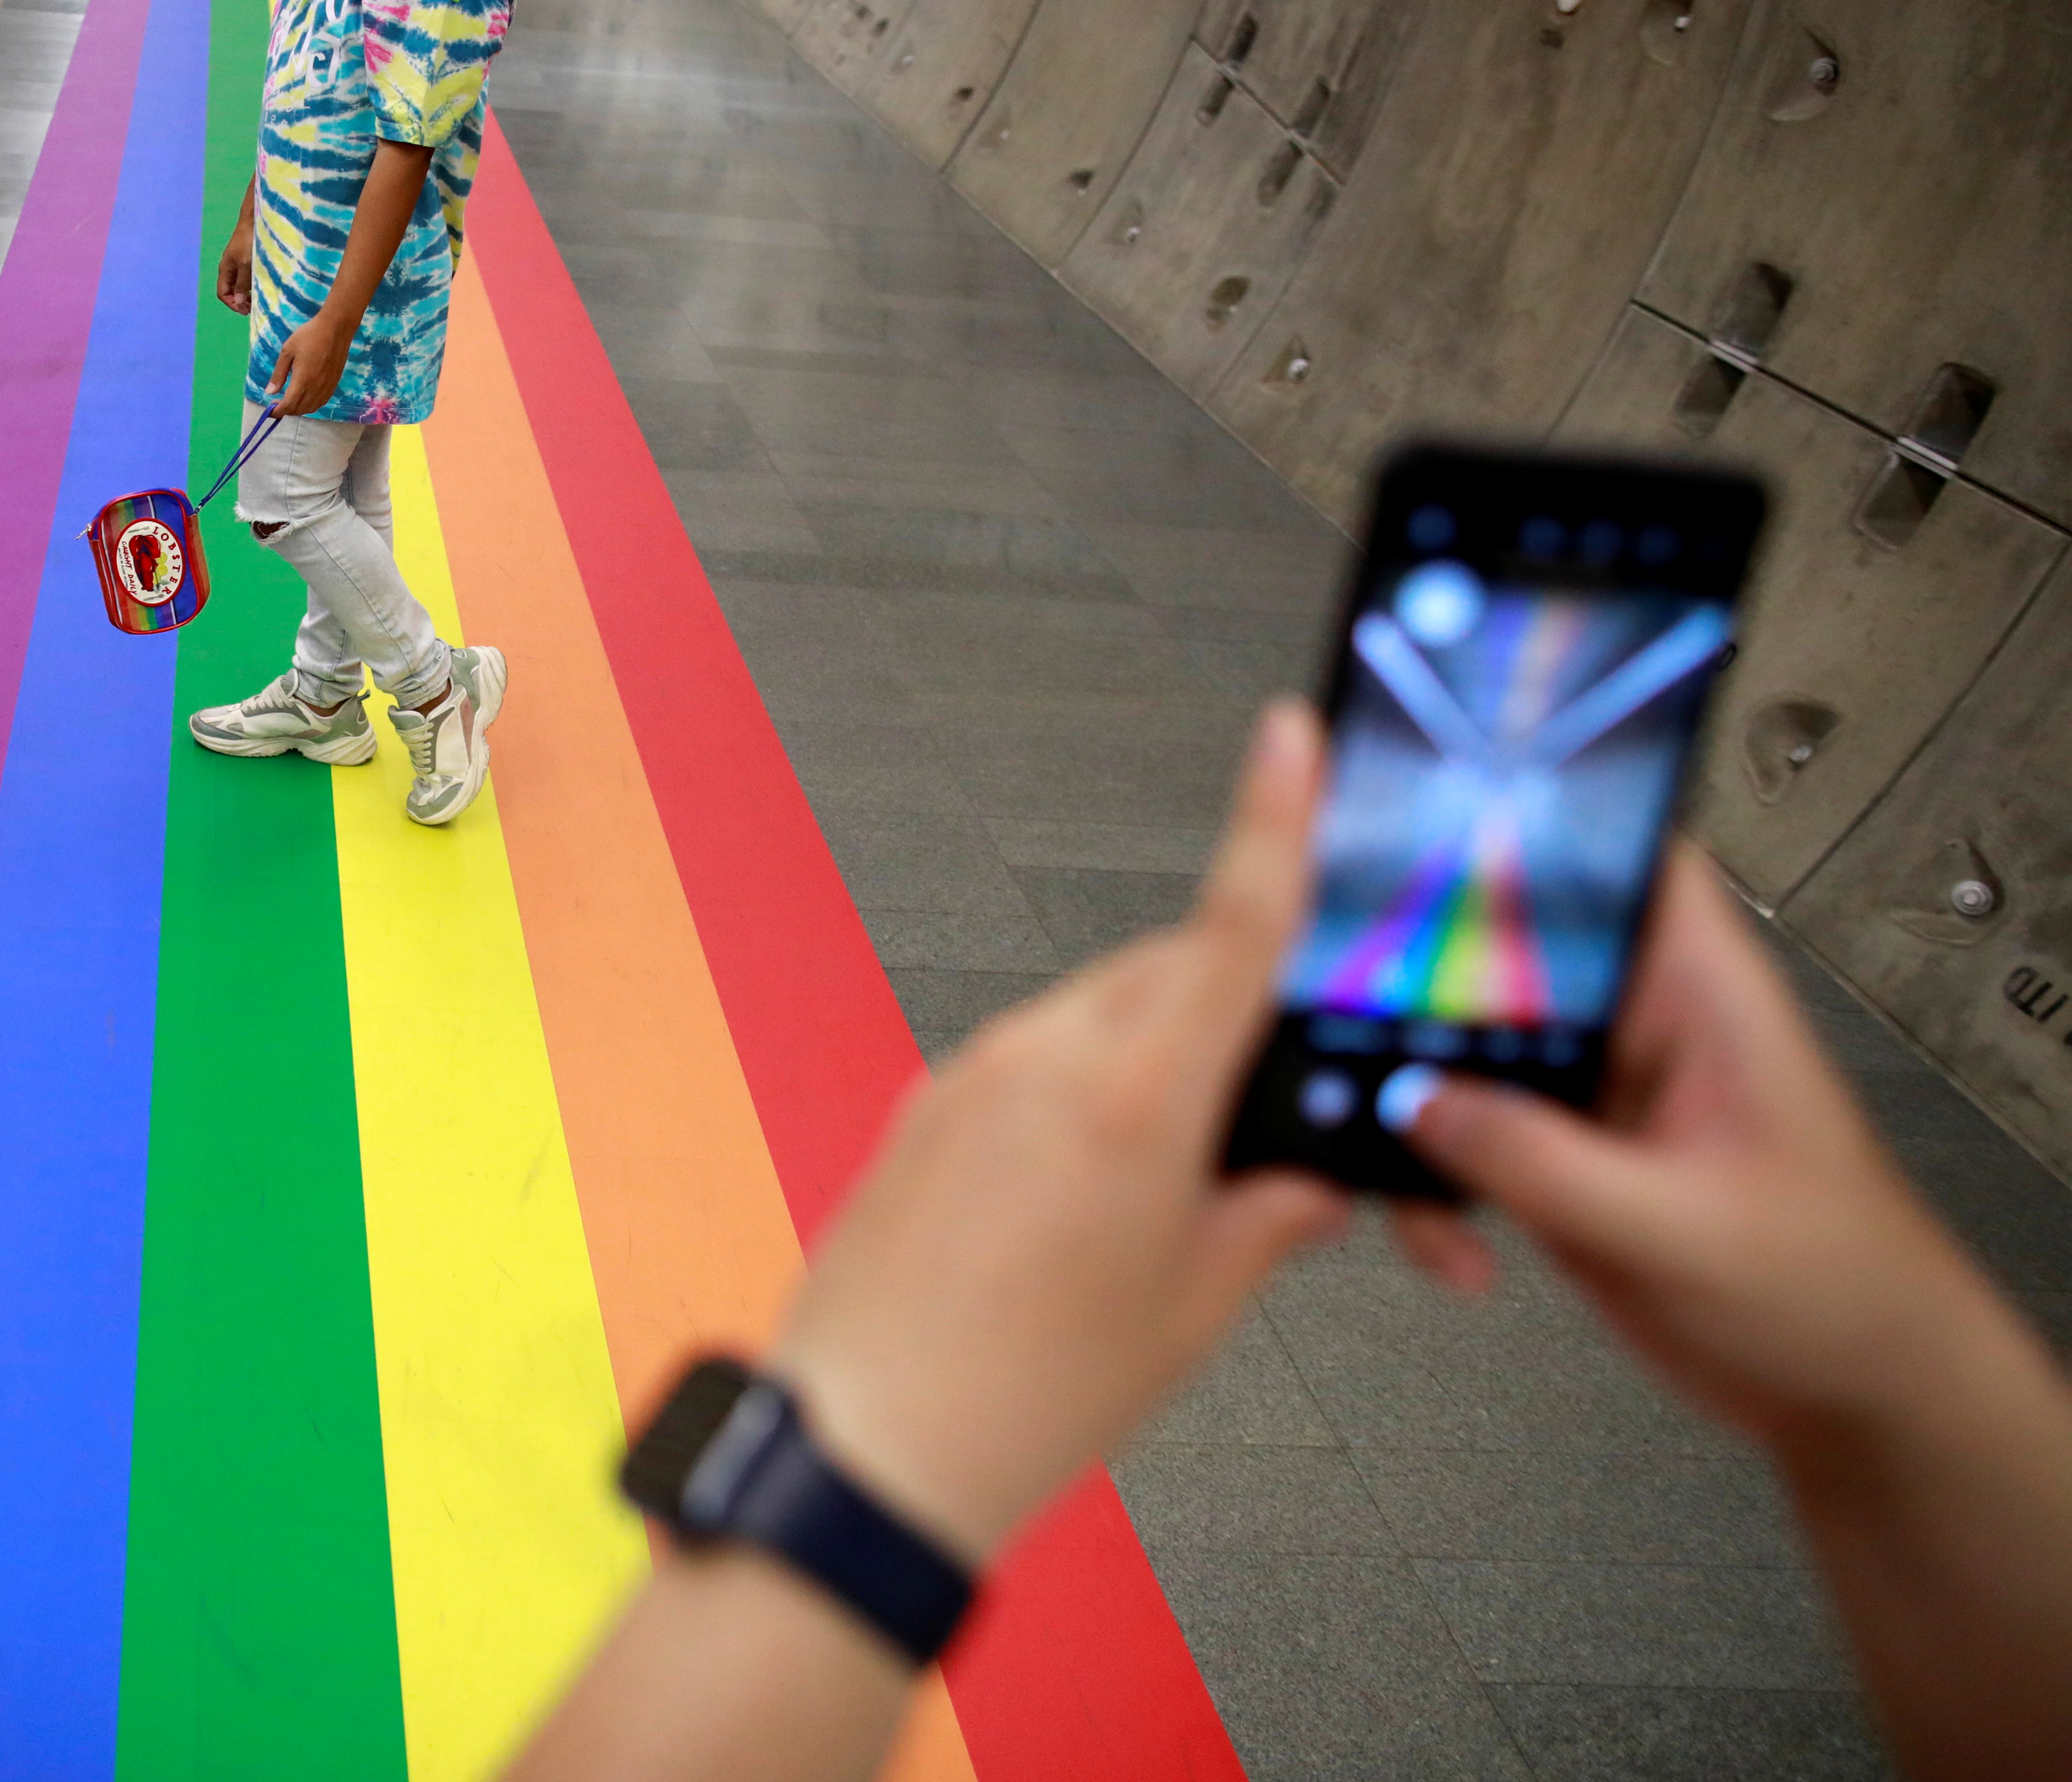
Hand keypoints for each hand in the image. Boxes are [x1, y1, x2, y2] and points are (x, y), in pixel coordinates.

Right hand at [217, 219, 253, 314]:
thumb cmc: (248, 241)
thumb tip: (238, 301)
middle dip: (240, 301)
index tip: (246, 310)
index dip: (232, 304)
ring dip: (247, 294)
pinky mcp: (247, 261)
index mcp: (225, 270)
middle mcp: (230, 269)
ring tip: (258, 299)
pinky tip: (261, 287)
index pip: (223, 293)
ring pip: (240, 285)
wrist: (254, 221)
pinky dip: (252, 285)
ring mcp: (238, 265)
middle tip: (254, 307)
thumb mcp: (245, 264)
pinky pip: (247, 278)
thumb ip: (241, 283)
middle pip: (231, 291)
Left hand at [265, 307, 355, 417]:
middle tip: (277, 403)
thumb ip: (279, 374)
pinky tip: (305, 398)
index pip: (289, 405)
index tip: (270, 411)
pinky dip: (311, 405)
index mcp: (303, 380)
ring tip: (290, 401)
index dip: (278, 411)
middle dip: (286, 411)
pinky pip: (321, 402)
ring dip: (298, 409)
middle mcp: (316, 388)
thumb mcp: (287, 351)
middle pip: (299, 409)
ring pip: (311, 408)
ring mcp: (326, 387)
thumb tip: (270, 392)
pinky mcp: (334, 384)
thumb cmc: (309, 336)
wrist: (336, 329)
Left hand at [767, 701, 1347, 1560]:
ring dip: (1147, 1067)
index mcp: (1134, 1096)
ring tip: (1160, 1193)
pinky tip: (1077, 1204)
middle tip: (1267, 1111)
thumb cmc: (1020, 1391)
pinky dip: (1075, 1103)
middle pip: (1168, 976)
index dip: (1271, 820)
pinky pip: (1026, 1070)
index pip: (1230, 923)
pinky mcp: (926, 1112)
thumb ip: (1267, 1220)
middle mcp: (1043, 1062)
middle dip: (1227, 1014)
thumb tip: (1312, 1186)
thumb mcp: (1193, 1308)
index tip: (1285, 741)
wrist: (873, 1444)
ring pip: (1095, 1022)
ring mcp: (972, 1080)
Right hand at [1397, 849, 2046, 1456]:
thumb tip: (1417, 1102)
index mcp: (1699, 997)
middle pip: (1504, 947)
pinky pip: (1459, 1140)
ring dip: (1407, 1104)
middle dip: (1417, 981)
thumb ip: (1545, 1164)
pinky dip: (1429, 1187)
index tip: (1417, 835)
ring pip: (1462, 1050)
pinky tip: (1449, 1244)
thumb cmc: (1836, 1291)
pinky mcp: (1559, 1159)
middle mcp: (1639, 1027)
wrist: (1852, 1395)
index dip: (1527, 826)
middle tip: (1341, 1023)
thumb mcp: (1682, 1229)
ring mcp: (1592, 1095)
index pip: (1616, 858)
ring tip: (1396, 1169)